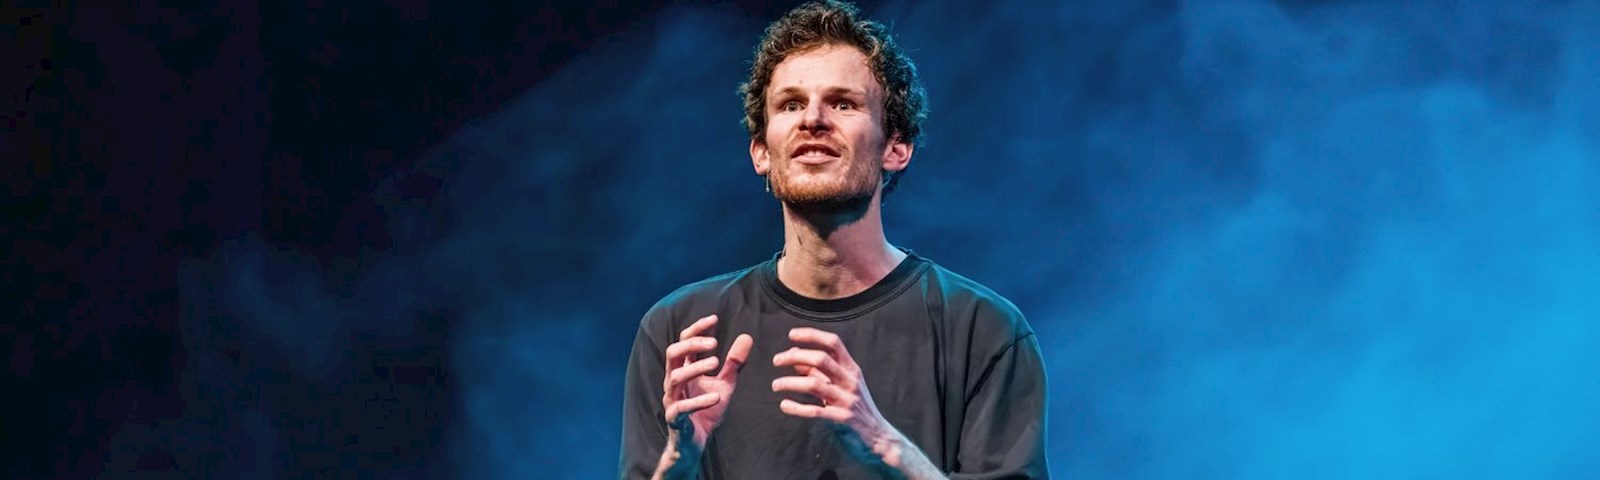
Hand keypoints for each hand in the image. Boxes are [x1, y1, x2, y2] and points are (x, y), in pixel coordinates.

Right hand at [661, 314, 752, 448]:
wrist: (697, 442)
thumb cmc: (707, 410)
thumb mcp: (725, 384)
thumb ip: (734, 363)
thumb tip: (747, 336)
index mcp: (684, 370)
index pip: (684, 342)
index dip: (696, 328)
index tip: (715, 318)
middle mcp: (674, 381)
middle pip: (673, 353)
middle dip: (692, 344)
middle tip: (714, 342)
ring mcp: (672, 399)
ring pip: (674, 377)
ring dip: (695, 368)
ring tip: (717, 363)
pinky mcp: (675, 418)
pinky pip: (681, 407)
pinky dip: (699, 401)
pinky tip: (716, 396)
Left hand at [771, 327, 903, 465]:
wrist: (878, 435)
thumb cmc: (856, 406)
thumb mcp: (842, 384)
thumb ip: (819, 370)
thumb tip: (794, 355)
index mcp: (851, 368)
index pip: (833, 343)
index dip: (812, 335)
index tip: (791, 334)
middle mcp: (850, 380)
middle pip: (821, 359)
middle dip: (795, 357)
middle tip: (776, 361)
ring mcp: (847, 399)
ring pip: (814, 384)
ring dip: (790, 382)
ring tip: (775, 384)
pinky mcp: (842, 418)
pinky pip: (815, 411)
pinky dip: (797, 408)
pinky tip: (784, 405)